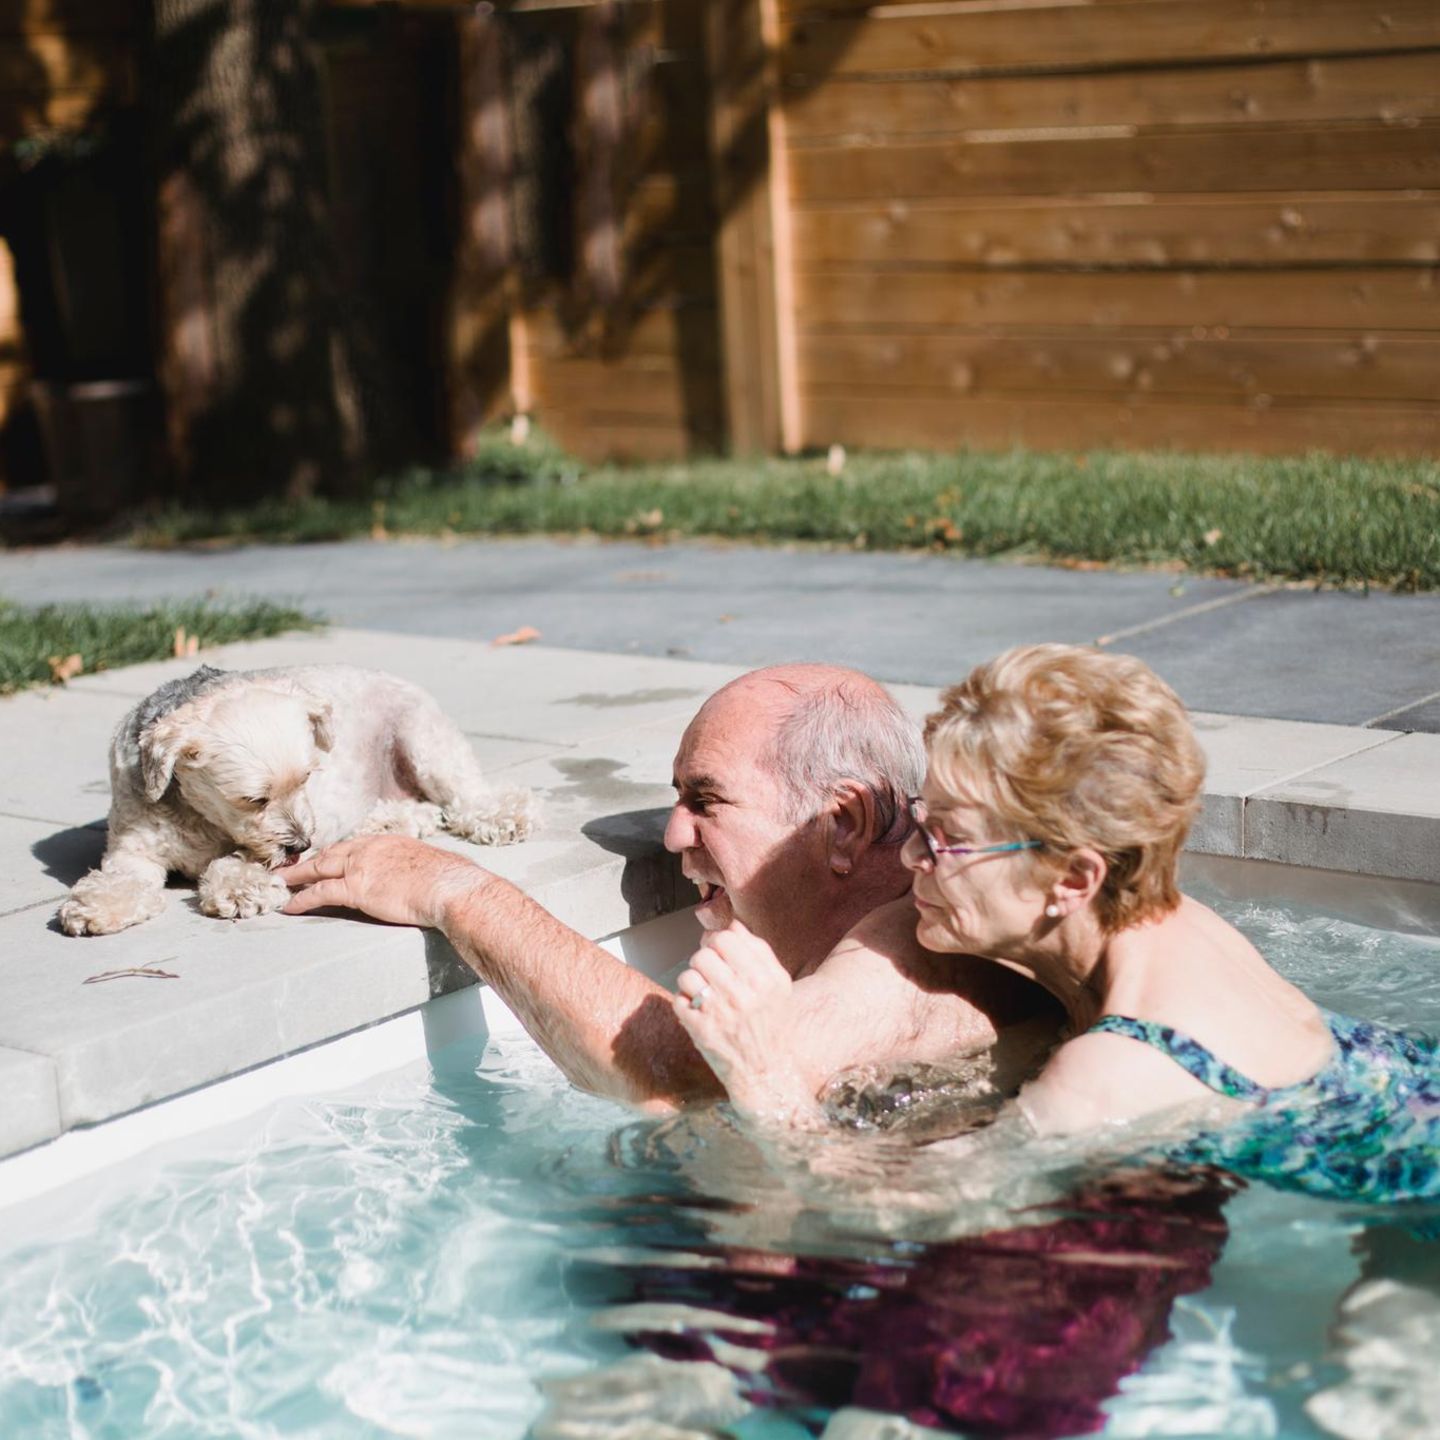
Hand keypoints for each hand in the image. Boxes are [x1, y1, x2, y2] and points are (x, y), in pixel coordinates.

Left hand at [278, 835, 487, 929]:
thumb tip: (425, 878)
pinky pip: (320, 892)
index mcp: (388, 841)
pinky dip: (301, 899)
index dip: (334, 854)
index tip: (323, 859)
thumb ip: (416, 868)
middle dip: (308, 861)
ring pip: (318, 868)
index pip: (352, 846)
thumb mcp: (429, 865)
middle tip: (289, 868)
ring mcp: (360, 867)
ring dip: (295, 877)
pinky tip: (288, 906)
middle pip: (330, 853)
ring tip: (279, 883)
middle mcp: (369, 848)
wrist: (449, 886)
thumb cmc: (449, 880)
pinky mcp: (356, 888)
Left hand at [673, 921, 807, 1117]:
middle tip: (710, 975)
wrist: (765, 1072)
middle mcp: (743, 994)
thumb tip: (732, 926)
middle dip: (703, 961)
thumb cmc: (771, 1024)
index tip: (719, 953)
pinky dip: (684, 1003)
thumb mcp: (778, 985)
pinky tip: (698, 1012)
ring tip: (704, 994)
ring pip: (687, 975)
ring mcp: (720, 1013)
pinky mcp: (700, 1030)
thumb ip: (758, 951)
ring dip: (692, 982)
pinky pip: (678, 999)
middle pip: (703, 954)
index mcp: (765, 979)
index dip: (717, 942)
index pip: (726, 939)